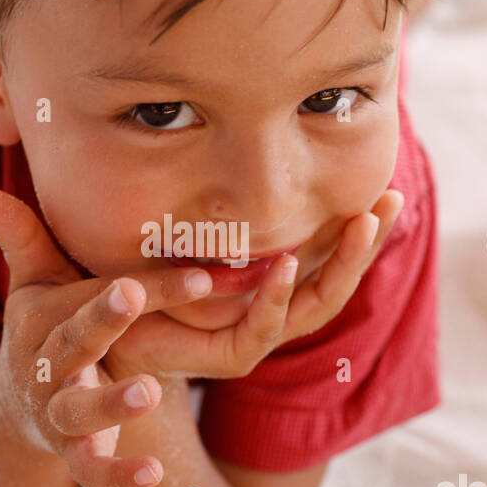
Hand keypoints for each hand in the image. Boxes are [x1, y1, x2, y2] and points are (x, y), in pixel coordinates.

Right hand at [0, 189, 213, 486]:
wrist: (17, 407)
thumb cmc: (43, 331)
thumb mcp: (34, 288)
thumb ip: (23, 241)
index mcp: (46, 319)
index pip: (98, 296)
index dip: (146, 286)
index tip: (194, 273)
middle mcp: (48, 365)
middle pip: (74, 340)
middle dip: (102, 318)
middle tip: (131, 294)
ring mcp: (57, 412)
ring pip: (79, 410)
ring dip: (109, 403)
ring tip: (147, 392)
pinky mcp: (70, 454)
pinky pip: (90, 472)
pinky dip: (118, 477)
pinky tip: (155, 475)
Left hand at [103, 189, 404, 381]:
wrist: (94, 331)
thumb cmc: (134, 272)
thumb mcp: (172, 222)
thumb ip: (198, 192)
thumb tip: (225, 129)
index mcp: (271, 281)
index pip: (331, 254)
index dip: (362, 228)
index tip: (386, 188)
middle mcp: (272, 309)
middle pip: (338, 279)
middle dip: (367, 242)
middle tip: (391, 201)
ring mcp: (255, 336)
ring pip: (316, 306)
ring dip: (341, 267)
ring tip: (360, 226)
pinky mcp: (230, 357)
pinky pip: (262, 329)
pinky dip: (274, 297)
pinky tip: (286, 263)